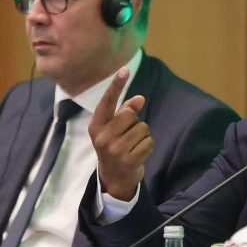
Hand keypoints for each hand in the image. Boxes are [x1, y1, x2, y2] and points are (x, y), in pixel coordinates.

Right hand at [88, 67, 153, 200]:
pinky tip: (139, 153)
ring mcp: (115, 150)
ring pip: (143, 128)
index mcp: (96, 125)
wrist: (114, 177)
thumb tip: (140, 98)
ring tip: (133, 145)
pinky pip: (149, 142)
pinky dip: (148, 146)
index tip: (124, 70)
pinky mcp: (129, 160)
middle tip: (128, 135)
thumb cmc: (115, 146)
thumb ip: (125, 111)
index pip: (107, 102)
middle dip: (135, 122)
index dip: (116, 85)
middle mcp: (103, 137)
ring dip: (143, 135)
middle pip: (131, 115)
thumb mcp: (114, 128)